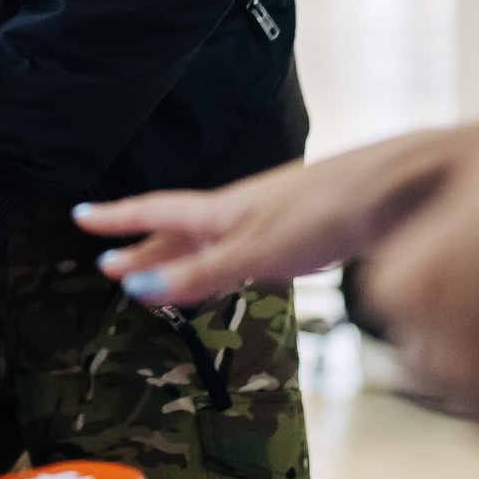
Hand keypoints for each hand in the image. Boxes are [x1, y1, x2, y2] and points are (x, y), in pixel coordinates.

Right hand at [76, 124, 478, 308]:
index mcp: (221, 210)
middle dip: (142, 247)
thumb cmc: (328, 211)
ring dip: (182, 258)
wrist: (398, 192)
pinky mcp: (303, 232)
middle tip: (107, 263)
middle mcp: (241, 211)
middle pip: (179, 230)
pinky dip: (225, 264)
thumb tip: (136, 286)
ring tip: (161, 274)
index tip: (80, 218)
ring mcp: (272, 219)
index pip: (155, 213)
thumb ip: (200, 272)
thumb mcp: (255, 251)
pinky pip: (245, 249)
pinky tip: (240, 271)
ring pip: (213, 240)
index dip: (117, 219)